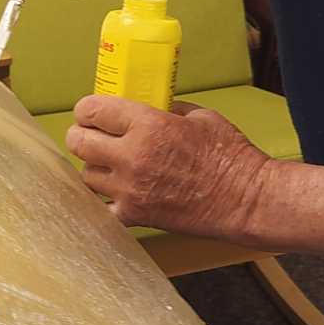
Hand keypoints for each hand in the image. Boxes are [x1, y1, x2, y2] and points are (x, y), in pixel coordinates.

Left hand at [67, 95, 268, 233]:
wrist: (245, 200)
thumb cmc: (230, 156)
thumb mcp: (199, 116)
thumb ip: (166, 110)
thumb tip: (147, 108)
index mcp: (148, 125)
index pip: (93, 111)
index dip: (87, 109)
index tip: (90, 111)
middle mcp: (132, 157)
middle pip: (79, 142)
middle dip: (81, 134)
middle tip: (90, 134)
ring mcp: (130, 190)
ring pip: (86, 175)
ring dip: (94, 166)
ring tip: (110, 163)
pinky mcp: (136, 216)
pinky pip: (102, 207)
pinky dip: (106, 198)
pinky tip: (118, 191)